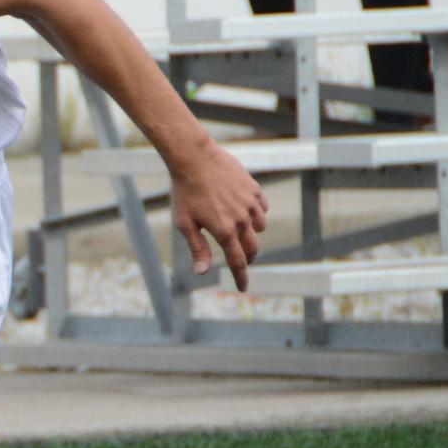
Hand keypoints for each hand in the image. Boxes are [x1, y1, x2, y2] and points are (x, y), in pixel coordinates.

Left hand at [166, 138, 268, 290]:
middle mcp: (242, 220)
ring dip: (251, 235)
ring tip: (237, 232)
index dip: (241, 277)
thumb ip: (197, 248)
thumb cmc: (184, 192)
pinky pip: (262, 209)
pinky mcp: (254, 190)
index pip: (237, 262)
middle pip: (252, 248)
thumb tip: (202, 272)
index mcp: (224, 231)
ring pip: (259, 228)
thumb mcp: (184, 223)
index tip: (243, 288)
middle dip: (247, 258)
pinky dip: (256, 215)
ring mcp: (250, 204)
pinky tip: (245, 212)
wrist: (195, 159)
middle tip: (240, 262)